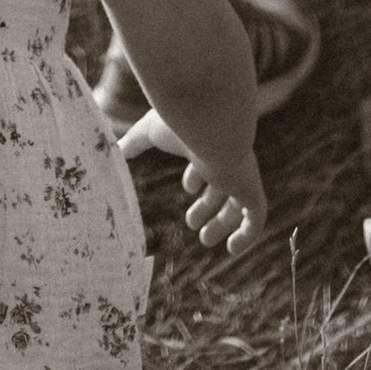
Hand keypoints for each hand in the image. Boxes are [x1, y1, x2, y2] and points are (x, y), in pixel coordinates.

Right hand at [116, 121, 265, 257]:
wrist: (211, 120)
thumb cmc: (180, 122)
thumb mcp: (151, 132)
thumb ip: (135, 141)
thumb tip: (114, 149)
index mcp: (207, 143)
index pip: (208, 161)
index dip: (198, 177)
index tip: (188, 188)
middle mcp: (226, 158)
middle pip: (223, 185)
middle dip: (209, 205)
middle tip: (193, 224)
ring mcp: (240, 174)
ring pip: (238, 205)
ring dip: (222, 223)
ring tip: (205, 240)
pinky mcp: (250, 189)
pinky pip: (256, 218)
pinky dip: (246, 236)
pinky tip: (231, 249)